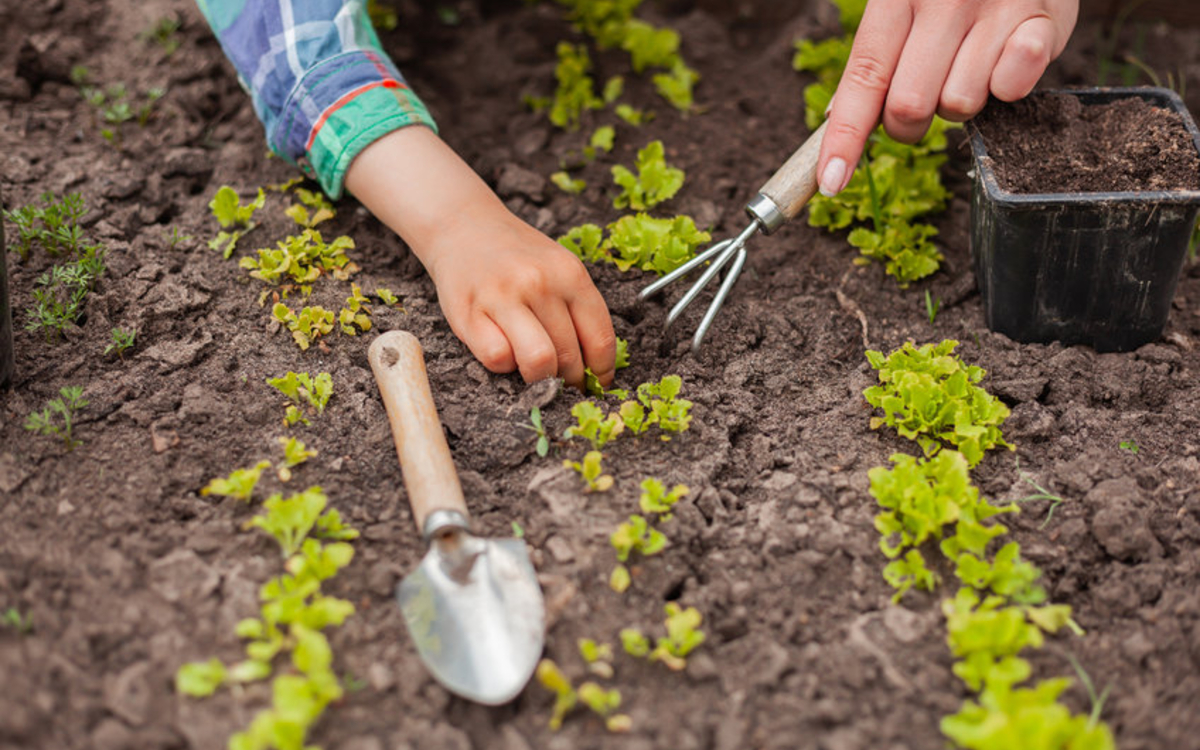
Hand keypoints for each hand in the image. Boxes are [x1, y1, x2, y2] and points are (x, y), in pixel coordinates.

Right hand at [421, 209, 616, 389]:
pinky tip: (504, 348)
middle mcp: (539, 283)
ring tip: (537, 373)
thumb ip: (578, 309)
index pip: (600, 339)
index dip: (601, 371)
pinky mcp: (469, 314)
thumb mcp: (558, 268)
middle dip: (570, 381)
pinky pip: (498, 359)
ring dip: (540, 379)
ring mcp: (503, 298)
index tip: (597, 383)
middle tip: (563, 382)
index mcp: (570, 273)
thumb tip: (596, 367)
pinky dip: (504, 365)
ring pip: (538, 363)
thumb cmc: (517, 256)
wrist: (464, 226)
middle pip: (570, 357)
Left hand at [817, 0, 1078, 196]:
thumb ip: (876, 60)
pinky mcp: (1042, 20)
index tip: (831, 182)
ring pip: (960, 105)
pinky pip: (1012, 88)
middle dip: (910, 123)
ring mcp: (995, 7)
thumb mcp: (906, 6)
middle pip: (909, 106)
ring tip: (972, 62)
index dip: (845, 137)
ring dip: (962, 100)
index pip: (863, 78)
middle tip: (925, 96)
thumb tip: (835, 128)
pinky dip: (1008, 87)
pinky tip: (1008, 55)